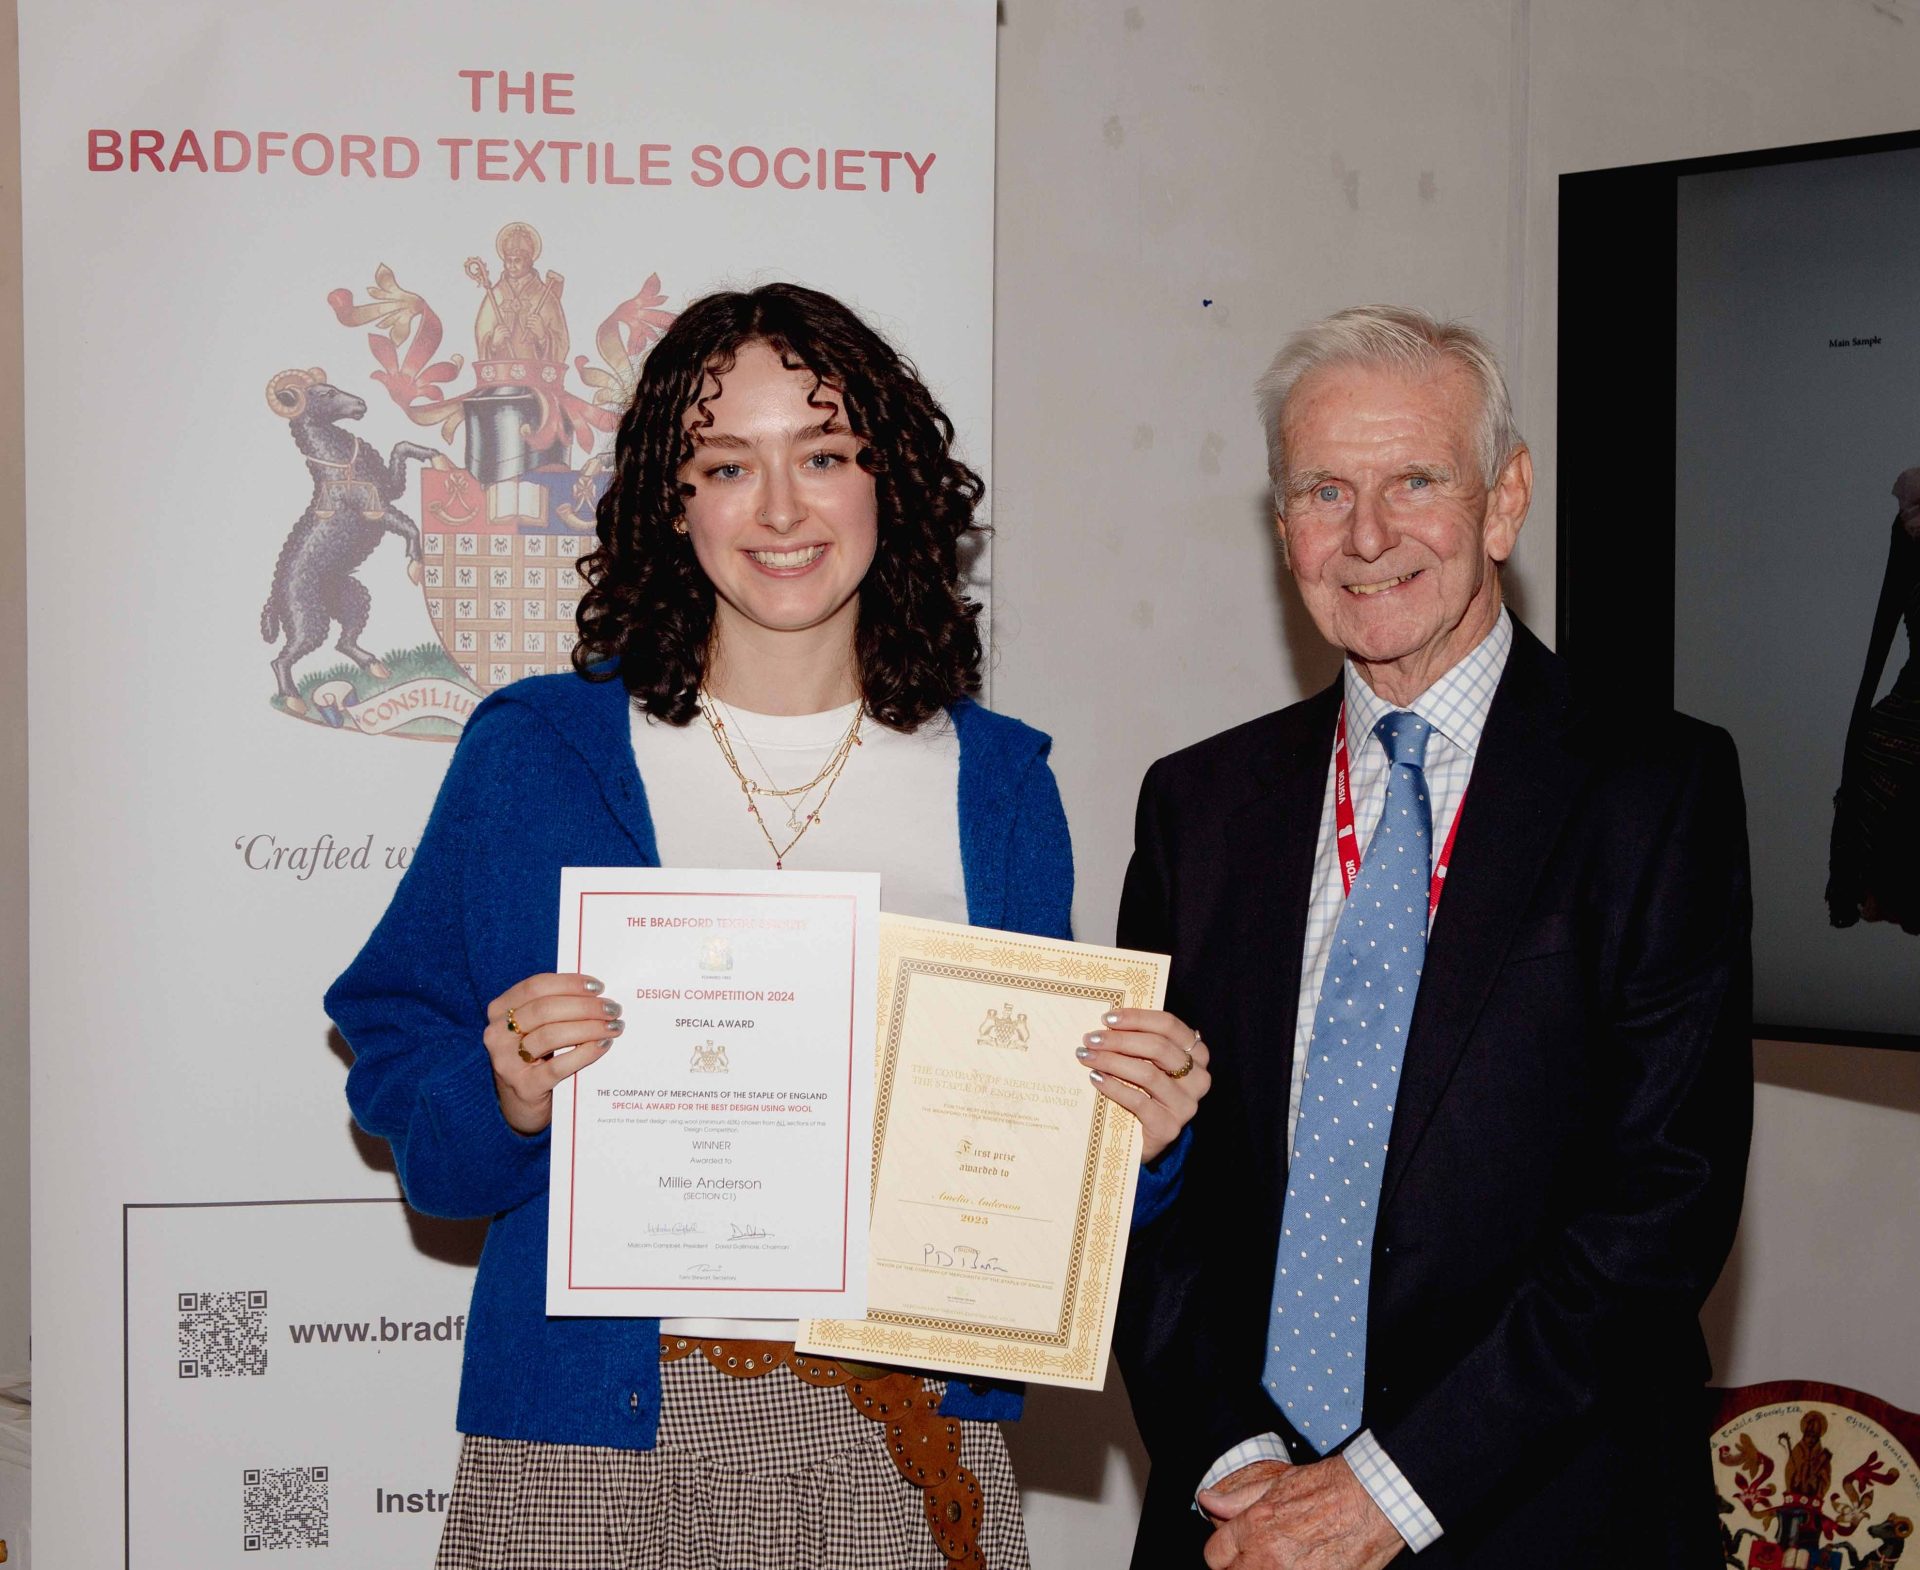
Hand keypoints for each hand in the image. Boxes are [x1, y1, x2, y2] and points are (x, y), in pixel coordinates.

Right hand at [483, 973, 621, 1133]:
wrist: (523, 1106)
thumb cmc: (536, 1059)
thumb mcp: (536, 1028)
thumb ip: (556, 1008)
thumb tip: (597, 995)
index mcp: (501, 1010)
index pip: (535, 986)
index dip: (569, 983)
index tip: (598, 986)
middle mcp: (497, 1034)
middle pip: (545, 1009)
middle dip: (584, 1006)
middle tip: (613, 1009)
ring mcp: (507, 1061)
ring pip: (551, 1035)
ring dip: (589, 1028)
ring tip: (614, 1026)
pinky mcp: (524, 1086)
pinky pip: (558, 1066)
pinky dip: (584, 1053)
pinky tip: (603, 1045)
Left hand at [1079, 1008, 1210, 1162]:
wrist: (1144, 1141)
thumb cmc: (1144, 1092)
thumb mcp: (1148, 1063)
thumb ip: (1139, 1042)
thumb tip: (1108, 1022)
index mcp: (1197, 1054)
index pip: (1169, 1025)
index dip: (1137, 1018)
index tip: (1108, 1018)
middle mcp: (1198, 1078)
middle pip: (1158, 1047)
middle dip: (1120, 1040)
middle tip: (1091, 1038)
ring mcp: (1186, 1105)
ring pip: (1148, 1074)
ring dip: (1112, 1061)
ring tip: (1087, 1057)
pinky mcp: (1170, 1127)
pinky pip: (1139, 1101)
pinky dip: (1114, 1087)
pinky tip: (1096, 1078)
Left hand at [1196, 1457, 1401, 1569]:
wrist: (1372, 1500)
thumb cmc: (1328, 1487)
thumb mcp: (1276, 1482)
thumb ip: (1238, 1498)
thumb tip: (1207, 1500)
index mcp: (1254, 1527)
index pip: (1214, 1555)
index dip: (1223, 1552)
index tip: (1236, 1550)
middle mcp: (1267, 1558)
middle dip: (1240, 1567)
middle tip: (1258, 1557)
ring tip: (1281, 1562)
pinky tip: (1303, 1565)